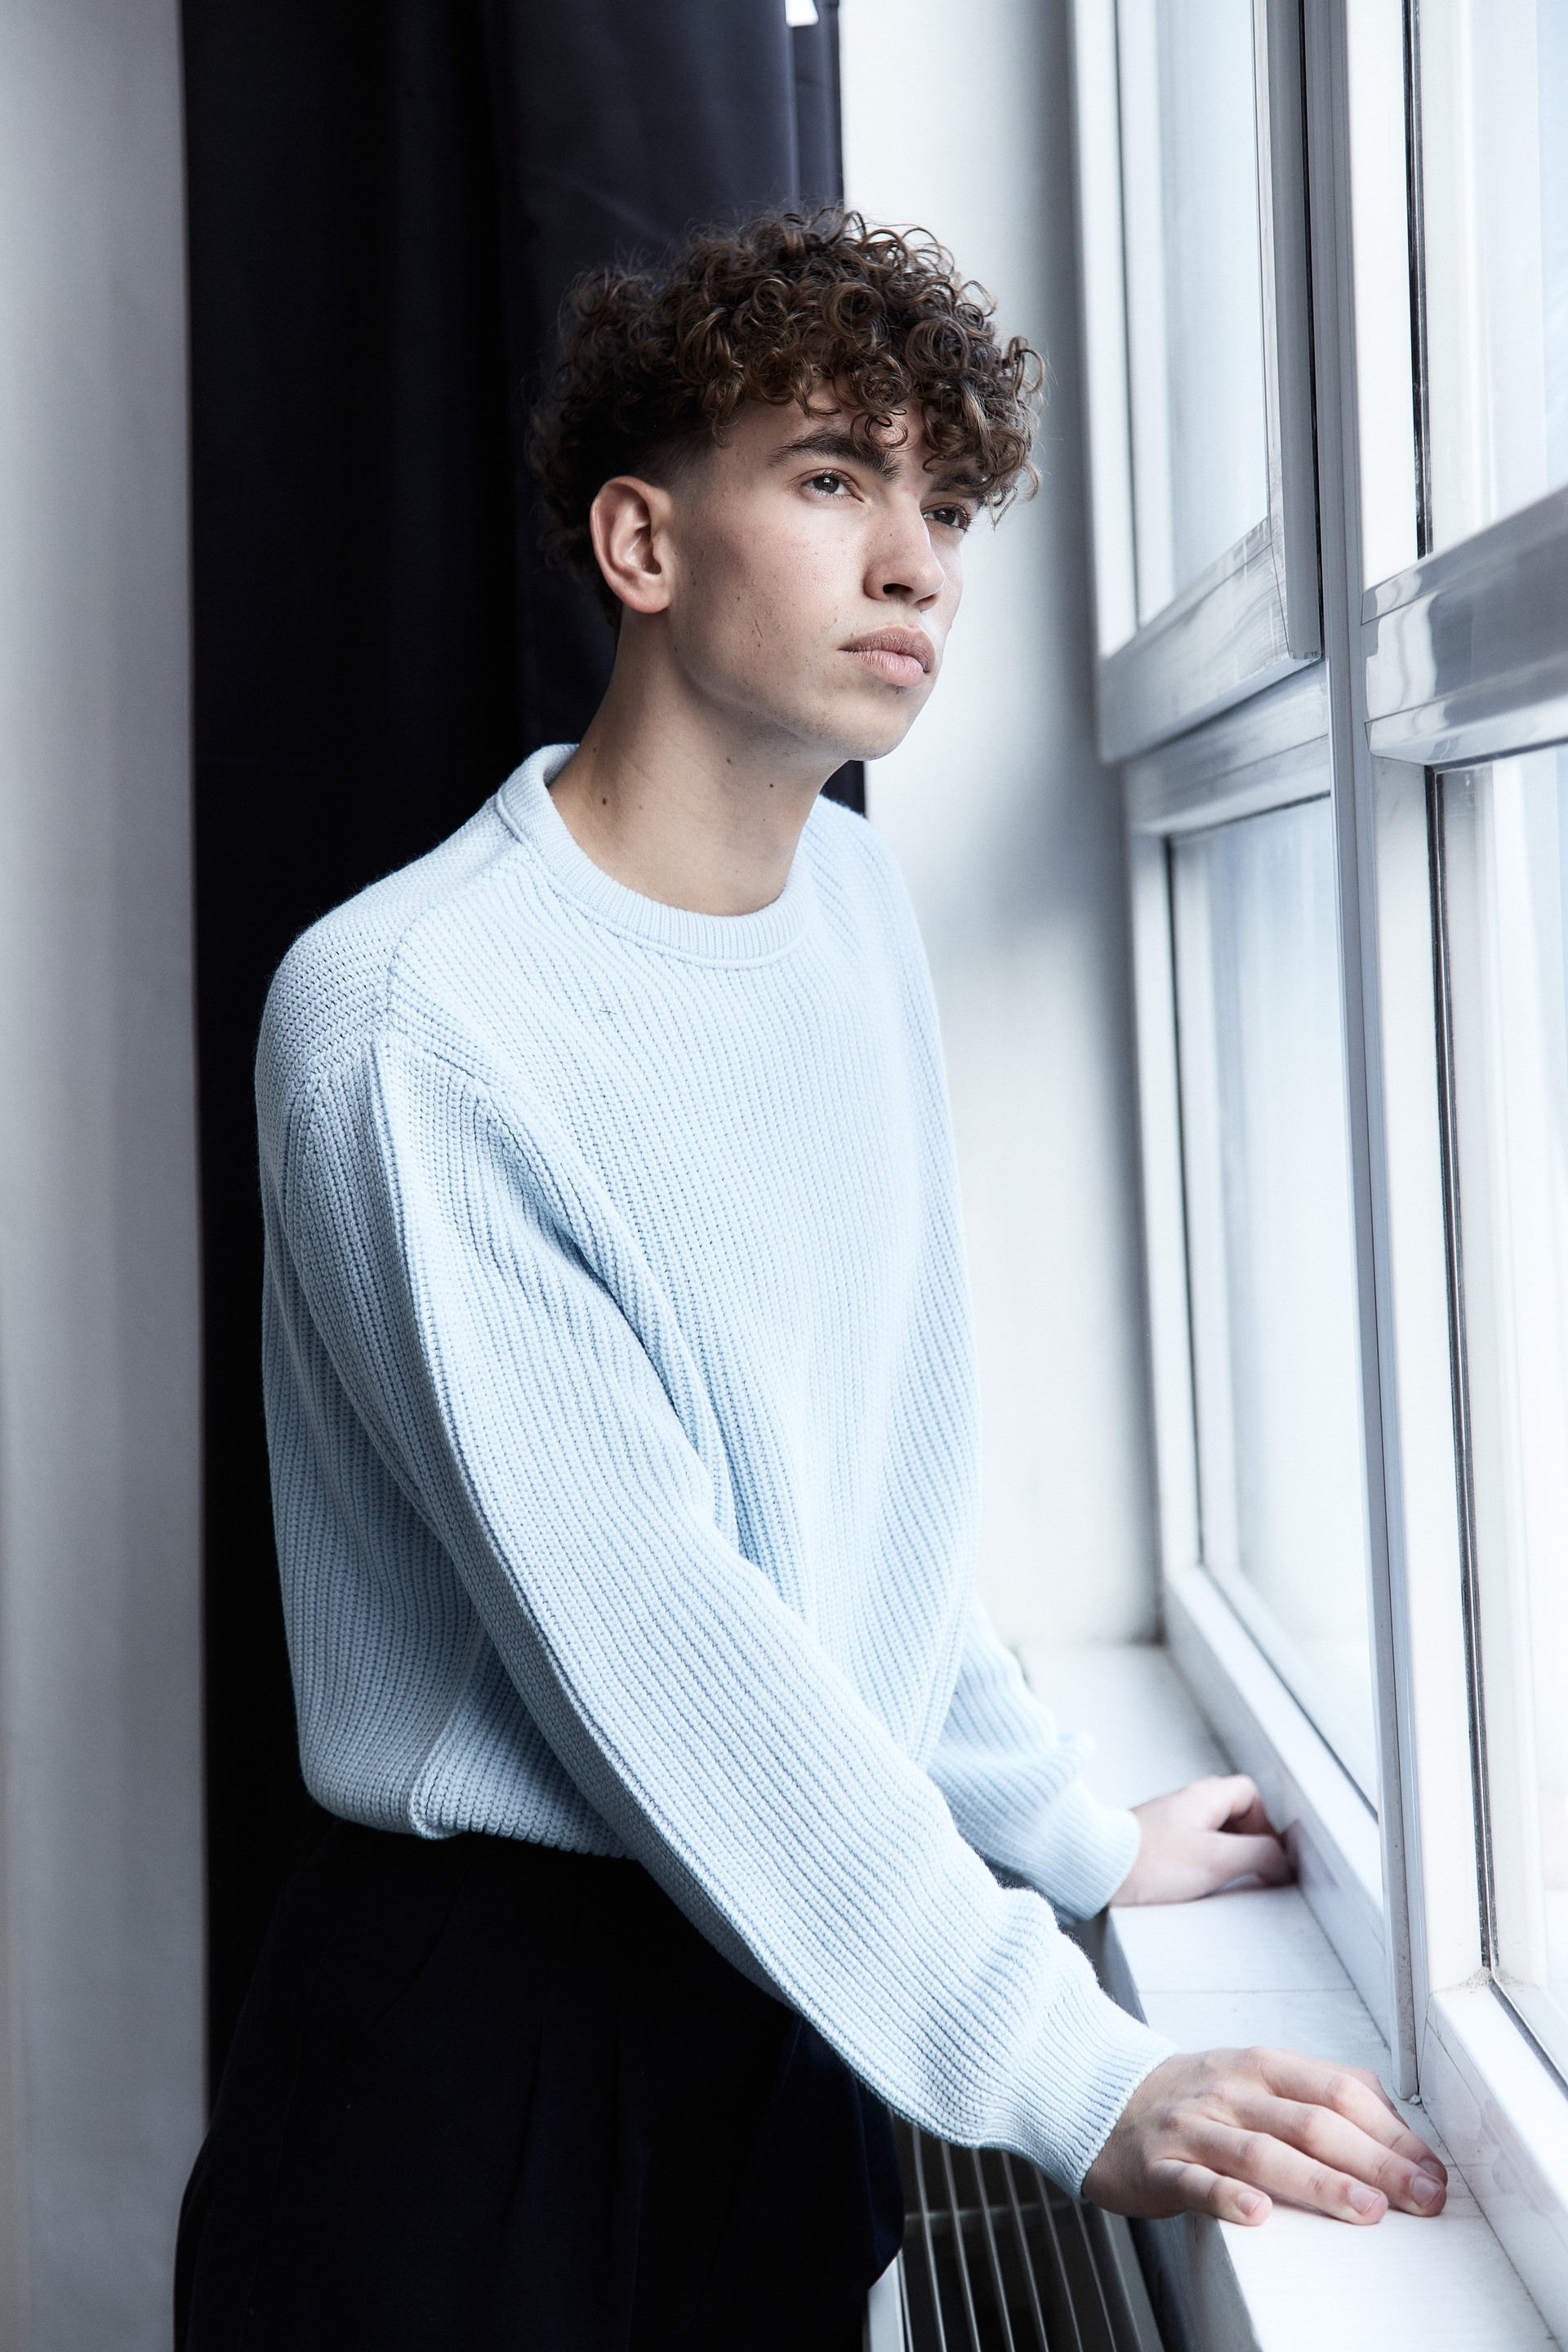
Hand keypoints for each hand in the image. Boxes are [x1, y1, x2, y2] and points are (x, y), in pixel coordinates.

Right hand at [1082, 2046, 1447, 2225]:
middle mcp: (1232, 2093)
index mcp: (1263, 2067)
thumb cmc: (1194, 2098)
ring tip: (1365, 2210)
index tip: (1430, 2170)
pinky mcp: (1159, 2166)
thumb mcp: (1256, 2078)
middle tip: (1421, 2198)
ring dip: (1319, 2183)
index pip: (1339, 2092)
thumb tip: (1395, 2120)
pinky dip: (1228, 2198)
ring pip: (1262, 2153)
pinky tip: (1258, 2215)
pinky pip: (1195, 2183)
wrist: (1102, 2100)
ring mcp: (1194, 2128)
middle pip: (1312, 2123)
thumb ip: (1318, 2092)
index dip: (1391, 2133)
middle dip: (1375, 2163)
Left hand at [1112, 1775, 1291, 1905]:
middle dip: (1247, 1843)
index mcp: (1203, 1797)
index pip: (1248, 1793)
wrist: (1096, 1871)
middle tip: (1249, 1871)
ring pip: (1211, 1834)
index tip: (1267, 1854)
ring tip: (1221, 1882)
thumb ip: (1258, 1855)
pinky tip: (1195, 1886)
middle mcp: (1185, 1804)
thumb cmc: (1150, 1863)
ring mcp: (1168, 1824)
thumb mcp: (1217, 1859)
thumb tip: (1281, 1861)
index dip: (1265, 1823)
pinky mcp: (1153, 1845)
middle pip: (1232, 1814)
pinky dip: (1201, 1865)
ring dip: (1224, 1857)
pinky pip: (1190, 1849)